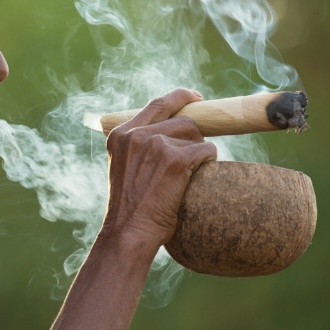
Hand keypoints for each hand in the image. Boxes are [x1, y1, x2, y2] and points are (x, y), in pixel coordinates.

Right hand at [102, 88, 217, 249]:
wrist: (129, 232)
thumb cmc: (131, 208)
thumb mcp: (123, 167)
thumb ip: (137, 146)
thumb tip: (168, 132)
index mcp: (120, 134)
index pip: (156, 104)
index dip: (180, 97)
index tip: (195, 98)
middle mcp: (136, 134)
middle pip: (182, 120)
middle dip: (195, 136)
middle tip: (195, 155)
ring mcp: (156, 144)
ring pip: (196, 134)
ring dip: (199, 152)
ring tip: (189, 175)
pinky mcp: (176, 159)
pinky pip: (207, 149)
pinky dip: (209, 162)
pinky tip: (197, 178)